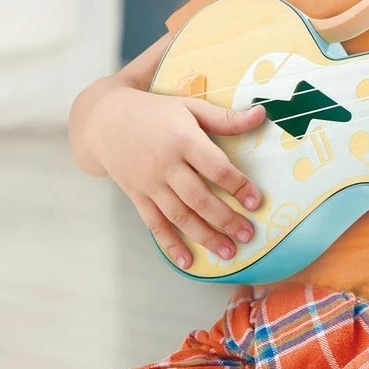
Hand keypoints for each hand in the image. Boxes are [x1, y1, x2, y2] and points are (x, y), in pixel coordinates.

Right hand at [87, 86, 265, 268]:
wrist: (107, 121)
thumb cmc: (157, 112)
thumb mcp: (191, 107)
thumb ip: (225, 118)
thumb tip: (261, 115)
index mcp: (184, 139)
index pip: (216, 167)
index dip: (238, 186)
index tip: (256, 202)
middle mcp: (166, 165)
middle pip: (199, 198)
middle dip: (225, 219)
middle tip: (248, 235)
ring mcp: (150, 184)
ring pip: (179, 216)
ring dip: (204, 236)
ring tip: (228, 253)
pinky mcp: (137, 196)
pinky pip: (154, 224)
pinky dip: (170, 244)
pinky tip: (187, 261)